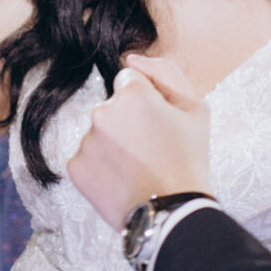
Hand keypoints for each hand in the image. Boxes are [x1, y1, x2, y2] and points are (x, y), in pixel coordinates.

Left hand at [69, 54, 211, 229]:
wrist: (173, 212)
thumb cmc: (188, 159)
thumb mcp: (195, 108)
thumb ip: (165, 73)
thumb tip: (131, 58)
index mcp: (131, 93)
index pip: (129, 81)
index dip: (145, 101)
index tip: (156, 123)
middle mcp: (102, 112)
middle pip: (112, 108)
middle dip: (127, 122)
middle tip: (150, 149)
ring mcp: (86, 141)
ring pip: (99, 133)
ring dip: (113, 145)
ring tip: (138, 168)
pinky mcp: (75, 167)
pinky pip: (87, 158)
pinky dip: (101, 167)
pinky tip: (122, 180)